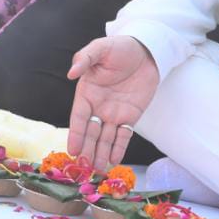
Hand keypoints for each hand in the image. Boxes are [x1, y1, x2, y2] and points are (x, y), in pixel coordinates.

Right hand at [66, 36, 159, 169]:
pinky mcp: (130, 116)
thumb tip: (71, 72)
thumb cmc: (120, 48)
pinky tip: (113, 160)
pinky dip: (118, 148)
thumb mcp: (101, 48)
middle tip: (84, 168)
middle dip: (87, 149)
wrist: (147, 50)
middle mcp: (98, 106)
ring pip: (105, 138)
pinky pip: (123, 135)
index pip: (78, 117)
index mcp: (86, 92)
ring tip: (97, 170)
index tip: (72, 150)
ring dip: (100, 153)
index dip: (75, 134)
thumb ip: (85, 59)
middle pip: (90, 132)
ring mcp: (114, 113)